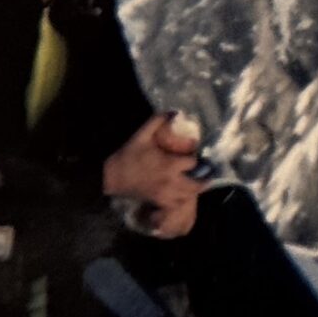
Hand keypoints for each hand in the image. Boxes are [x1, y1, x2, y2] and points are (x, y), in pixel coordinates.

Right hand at [104, 113, 202, 238]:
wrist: (112, 176)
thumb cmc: (129, 155)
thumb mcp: (142, 134)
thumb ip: (158, 121)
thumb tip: (175, 112)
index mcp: (169, 165)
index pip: (193, 162)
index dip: (196, 157)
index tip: (194, 152)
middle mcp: (171, 182)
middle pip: (197, 185)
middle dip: (203, 178)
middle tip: (204, 171)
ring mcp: (166, 195)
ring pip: (189, 196)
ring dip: (194, 189)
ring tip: (195, 180)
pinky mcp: (159, 202)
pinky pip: (177, 204)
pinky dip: (182, 200)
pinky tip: (182, 192)